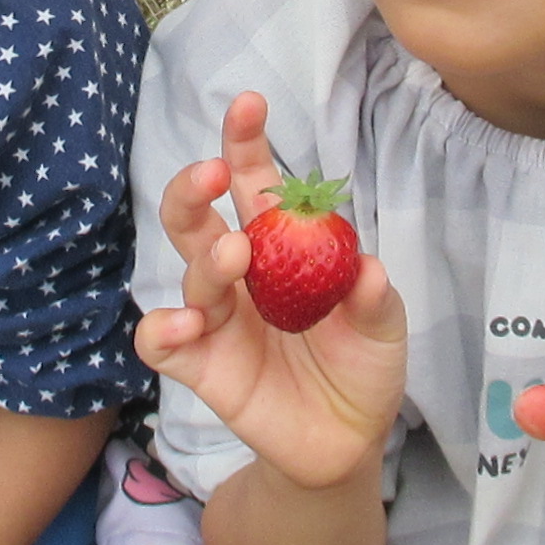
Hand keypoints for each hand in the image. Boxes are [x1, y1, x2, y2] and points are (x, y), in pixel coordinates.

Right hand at [134, 92, 405, 491]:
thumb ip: (374, 300)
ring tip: (234, 254)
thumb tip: (369, 269)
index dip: (246, 144)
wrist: (348, 440)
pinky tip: (186, 323)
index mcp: (280, 248)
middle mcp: (240, 274)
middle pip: (198, 216)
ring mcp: (216, 317)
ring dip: (206, 256)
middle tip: (214, 174)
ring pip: (187, 270)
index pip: (254, 185)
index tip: (248, 105)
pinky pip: (161, 341)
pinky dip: (164, 327)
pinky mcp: (201, 366)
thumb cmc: (362, 367)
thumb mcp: (383, 329)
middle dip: (194, 187)